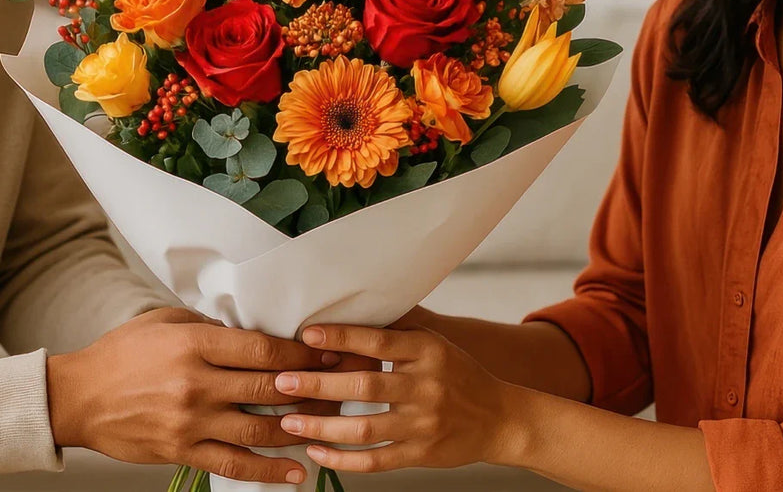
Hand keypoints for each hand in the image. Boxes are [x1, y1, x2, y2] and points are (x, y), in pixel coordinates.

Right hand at [46, 307, 339, 483]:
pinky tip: (296, 472)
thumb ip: (210, 326)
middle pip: (269, 389)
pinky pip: (234, 465)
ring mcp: (191, 422)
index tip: (329, 353)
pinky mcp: (183, 451)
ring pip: (260, 430)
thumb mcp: (165, 322)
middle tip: (345, 386)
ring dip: (301, 429)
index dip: (302, 354)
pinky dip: (268, 471)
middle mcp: (196, 384)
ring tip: (331, 425)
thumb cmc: (121, 354)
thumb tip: (253, 332)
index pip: (262, 350)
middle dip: (314, 388)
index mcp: (194, 345)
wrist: (77, 397)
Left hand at [271, 323, 522, 472]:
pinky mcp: (422, 454)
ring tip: (289, 422)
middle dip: (318, 384)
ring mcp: (424, 424)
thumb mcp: (433, 345)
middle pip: (365, 385)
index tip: (306, 335)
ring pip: (364, 428)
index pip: (378, 341)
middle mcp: (427, 386)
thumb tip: (341, 320)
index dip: (340, 337)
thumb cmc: (456, 375)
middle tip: (281, 382)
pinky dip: (342, 460)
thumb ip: (393, 336)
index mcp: (427, 351)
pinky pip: (375, 460)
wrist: (501, 418)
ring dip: (321, 427)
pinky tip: (317, 453)